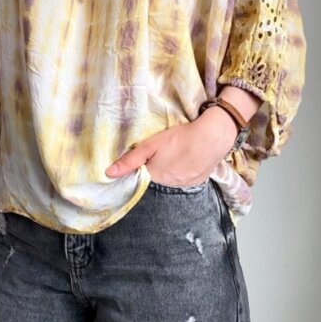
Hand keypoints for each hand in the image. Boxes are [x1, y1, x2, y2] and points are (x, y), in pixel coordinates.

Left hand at [105, 106, 238, 185]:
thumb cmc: (179, 137)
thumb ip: (130, 160)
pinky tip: (189, 157)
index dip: (144, 164)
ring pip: (173, 177)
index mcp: (155, 176)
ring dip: (172, 168)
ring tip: (178, 151)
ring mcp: (186, 184)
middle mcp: (170, 184)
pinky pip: (187, 177)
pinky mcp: (199, 180)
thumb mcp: (150, 145)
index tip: (149, 154)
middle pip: (158, 176)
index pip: (143, 175)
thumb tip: (108, 173)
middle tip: (164, 149)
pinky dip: (186, 169)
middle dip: (158, 165)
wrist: (212, 137)